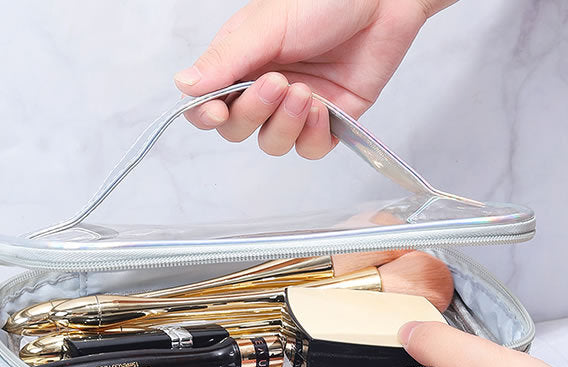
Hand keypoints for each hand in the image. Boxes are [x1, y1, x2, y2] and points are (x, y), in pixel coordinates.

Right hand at [174, 0, 456, 157]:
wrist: (383, 0)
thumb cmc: (325, 0)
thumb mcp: (266, 27)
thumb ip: (225, 60)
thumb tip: (183, 85)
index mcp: (240, 62)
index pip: (208, 104)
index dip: (206, 116)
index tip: (216, 111)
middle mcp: (264, 89)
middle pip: (238, 130)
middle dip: (255, 114)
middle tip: (277, 84)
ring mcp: (295, 108)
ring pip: (272, 144)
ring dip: (286, 124)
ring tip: (305, 91)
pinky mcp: (327, 122)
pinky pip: (308, 150)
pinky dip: (312, 135)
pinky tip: (322, 108)